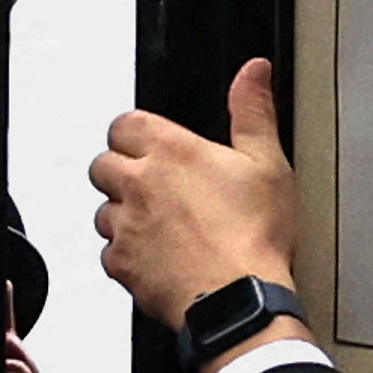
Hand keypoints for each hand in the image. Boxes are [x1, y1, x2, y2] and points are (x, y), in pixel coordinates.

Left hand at [90, 59, 298, 329]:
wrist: (240, 300)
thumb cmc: (254, 237)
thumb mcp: (268, 164)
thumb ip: (253, 112)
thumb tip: (253, 72)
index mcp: (171, 152)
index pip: (125, 124)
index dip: (137, 134)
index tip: (153, 145)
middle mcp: (138, 185)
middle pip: (104, 164)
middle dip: (124, 172)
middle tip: (159, 188)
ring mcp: (125, 227)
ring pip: (103, 210)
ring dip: (124, 214)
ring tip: (163, 226)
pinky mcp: (122, 265)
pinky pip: (110, 253)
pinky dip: (128, 254)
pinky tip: (159, 258)